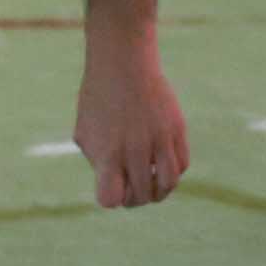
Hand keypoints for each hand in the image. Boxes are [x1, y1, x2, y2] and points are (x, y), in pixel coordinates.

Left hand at [74, 34, 188, 208]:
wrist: (122, 66)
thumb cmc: (97, 101)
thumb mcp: (85, 132)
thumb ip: (98, 162)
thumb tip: (115, 186)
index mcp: (106, 153)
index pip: (110, 199)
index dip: (112, 198)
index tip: (110, 187)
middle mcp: (133, 151)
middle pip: (141, 196)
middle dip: (134, 199)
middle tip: (131, 190)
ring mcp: (157, 141)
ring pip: (167, 185)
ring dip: (159, 192)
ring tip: (151, 186)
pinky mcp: (176, 130)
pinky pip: (181, 165)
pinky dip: (173, 173)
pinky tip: (161, 165)